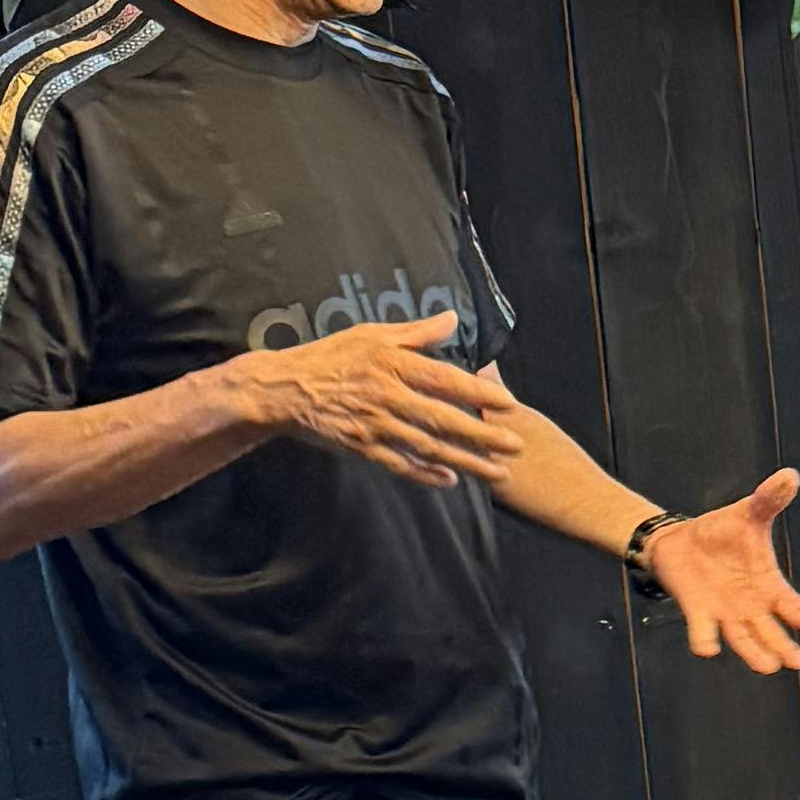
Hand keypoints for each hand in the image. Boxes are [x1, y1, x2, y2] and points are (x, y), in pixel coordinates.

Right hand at [246, 312, 521, 490]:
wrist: (284, 389)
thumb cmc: (331, 356)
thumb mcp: (372, 334)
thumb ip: (416, 332)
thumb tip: (453, 318)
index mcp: (392, 365)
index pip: (444, 379)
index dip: (478, 393)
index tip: (508, 404)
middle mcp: (387, 396)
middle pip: (443, 419)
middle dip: (483, 435)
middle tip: (516, 446)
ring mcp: (375, 425)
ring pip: (427, 446)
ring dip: (465, 461)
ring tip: (498, 472)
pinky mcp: (361, 446)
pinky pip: (399, 463)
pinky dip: (425, 475)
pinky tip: (451, 481)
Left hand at [641, 465, 799, 674]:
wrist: (680, 542)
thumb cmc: (722, 531)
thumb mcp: (748, 513)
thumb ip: (769, 500)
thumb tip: (790, 474)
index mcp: (768, 584)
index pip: (793, 605)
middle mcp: (750, 606)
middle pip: (773, 633)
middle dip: (787, 648)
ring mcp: (725, 613)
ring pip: (744, 640)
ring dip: (755, 654)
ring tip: (768, 666)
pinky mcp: (697, 613)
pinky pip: (703, 632)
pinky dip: (705, 641)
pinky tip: (708, 648)